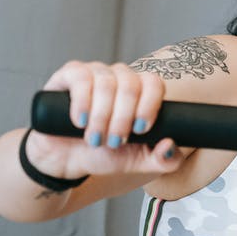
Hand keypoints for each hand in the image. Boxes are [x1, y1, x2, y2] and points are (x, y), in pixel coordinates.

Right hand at [26, 61, 182, 179]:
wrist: (65, 160)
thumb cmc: (103, 154)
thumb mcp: (137, 162)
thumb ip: (163, 160)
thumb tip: (171, 144)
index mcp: (141, 91)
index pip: (154, 83)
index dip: (150, 105)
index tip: (141, 129)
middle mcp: (120, 77)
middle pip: (131, 86)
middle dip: (123, 118)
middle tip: (114, 141)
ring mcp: (95, 73)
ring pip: (106, 83)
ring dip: (102, 115)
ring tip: (94, 138)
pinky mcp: (69, 75)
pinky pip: (81, 77)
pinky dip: (82, 101)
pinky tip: (80, 121)